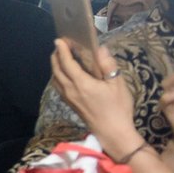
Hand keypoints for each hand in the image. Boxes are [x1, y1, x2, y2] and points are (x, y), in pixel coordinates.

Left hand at [49, 38, 143, 152]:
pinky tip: (65, 74)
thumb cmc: (118, 108)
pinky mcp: (71, 104)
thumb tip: (100, 49)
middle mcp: (71, 90)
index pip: (67, 63)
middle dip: (56, 56)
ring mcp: (69, 98)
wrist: (112, 132)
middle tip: (59, 45)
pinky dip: (58, 76)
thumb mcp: (118, 84)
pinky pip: (59, 87)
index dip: (62, 50)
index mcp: (81, 84)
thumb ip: (107, 65)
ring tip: (60, 57)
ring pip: (56, 79)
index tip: (59, 40)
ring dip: (55, 66)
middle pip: (57, 70)